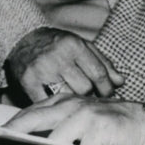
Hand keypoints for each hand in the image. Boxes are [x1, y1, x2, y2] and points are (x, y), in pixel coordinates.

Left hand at [4, 94, 144, 144]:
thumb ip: (57, 127)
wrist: (142, 122)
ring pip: (56, 138)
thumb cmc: (106, 127)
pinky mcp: (100, 127)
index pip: (30, 112)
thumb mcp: (79, 121)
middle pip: (35, 119)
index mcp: (63, 103)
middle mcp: (71, 105)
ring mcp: (86, 114)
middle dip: (15, 134)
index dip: (12, 124)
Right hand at [5, 27, 124, 102]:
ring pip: (68, 97)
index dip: (107, 88)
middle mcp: (58, 56)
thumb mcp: (82, 46)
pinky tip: (59, 103)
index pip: (98, 73)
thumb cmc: (58, 44)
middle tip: (90, 97)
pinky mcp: (28, 81)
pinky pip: (48, 102)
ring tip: (76, 100)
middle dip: (91, 95)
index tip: (107, 94)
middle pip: (85, 88)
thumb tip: (121, 82)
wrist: (24, 38)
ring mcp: (42, 69)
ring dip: (75, 101)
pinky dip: (56, 106)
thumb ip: (103, 63)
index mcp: (74, 45)